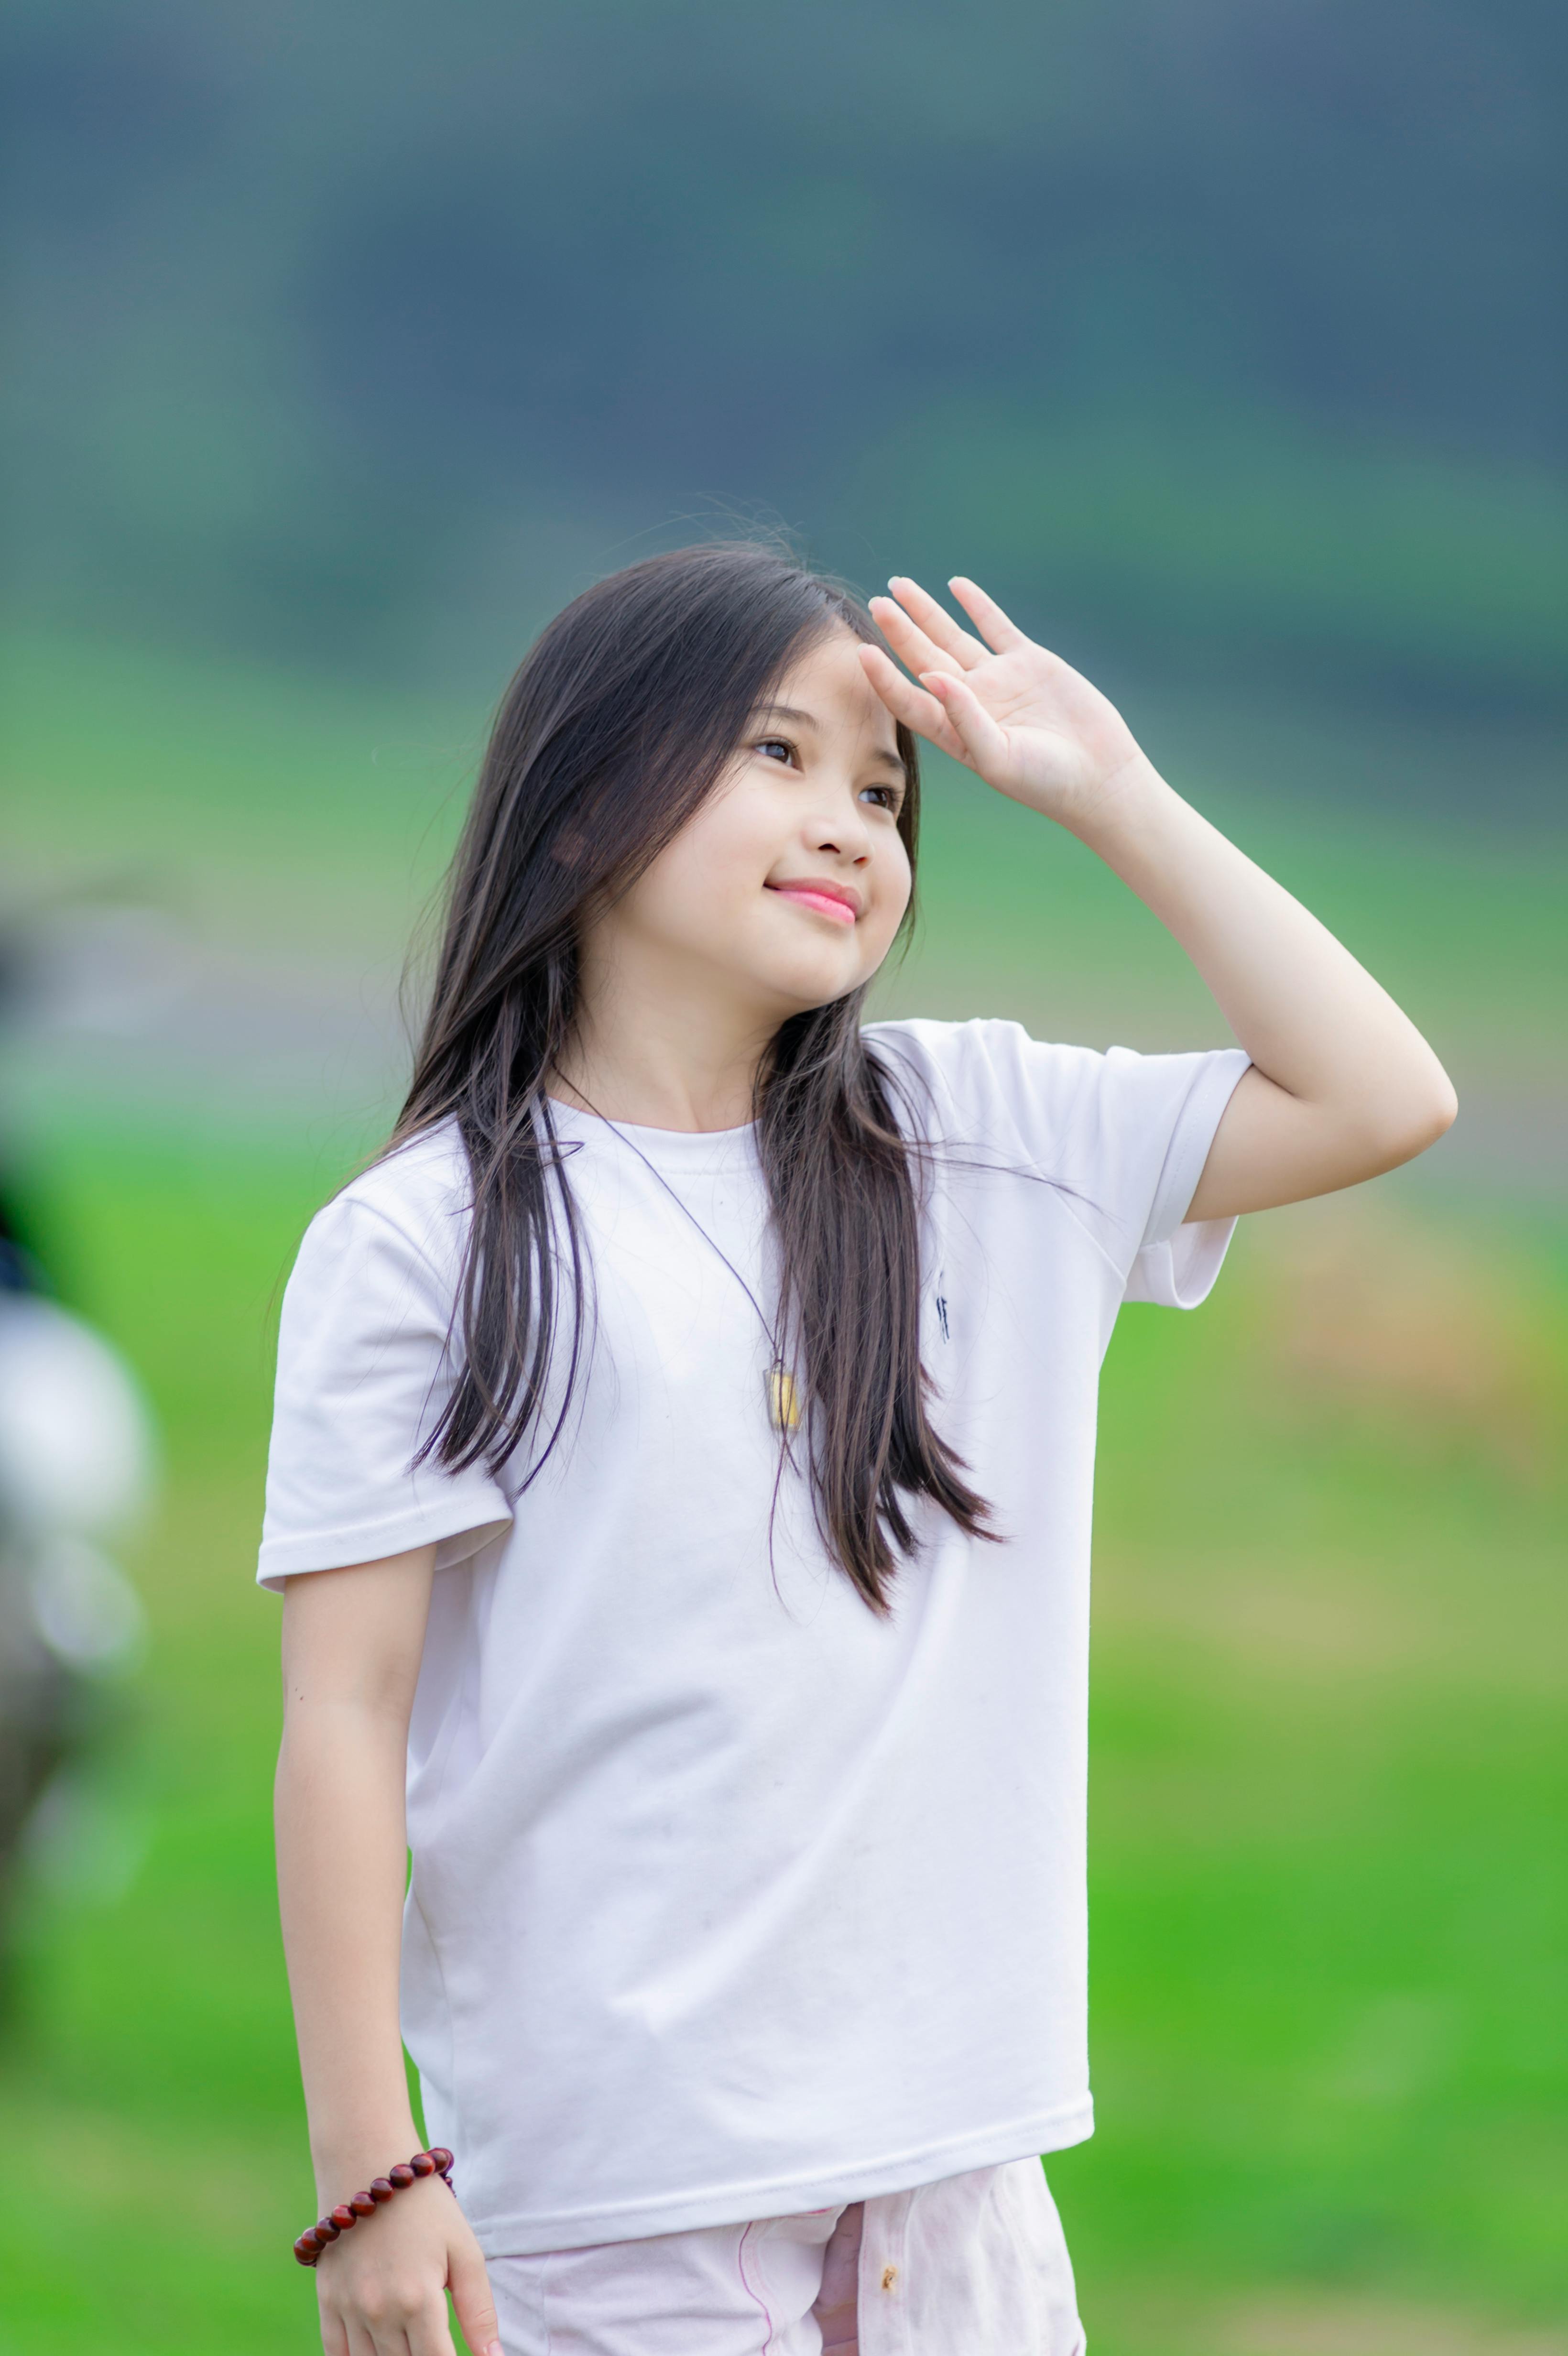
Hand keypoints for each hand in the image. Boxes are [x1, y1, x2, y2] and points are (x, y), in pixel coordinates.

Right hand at [314, 2174, 500, 2355]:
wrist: (367, 2162)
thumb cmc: (425, 2205)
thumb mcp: (464, 2250)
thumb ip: (479, 2310)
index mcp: (418, 2300)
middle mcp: (378, 2312)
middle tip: (437, 2341)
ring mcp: (348, 2309)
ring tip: (413, 2342)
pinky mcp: (327, 2300)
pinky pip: (337, 2353)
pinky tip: (377, 2351)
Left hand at [860, 575, 1148, 834]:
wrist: (1097, 775)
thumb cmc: (1045, 781)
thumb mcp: (998, 758)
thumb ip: (963, 719)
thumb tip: (930, 676)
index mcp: (954, 731)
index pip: (908, 699)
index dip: (884, 678)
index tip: (861, 652)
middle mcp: (968, 702)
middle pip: (923, 659)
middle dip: (899, 631)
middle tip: (877, 603)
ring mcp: (997, 680)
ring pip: (952, 637)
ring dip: (926, 613)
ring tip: (899, 587)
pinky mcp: (1028, 662)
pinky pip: (995, 626)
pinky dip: (977, 605)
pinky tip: (955, 586)